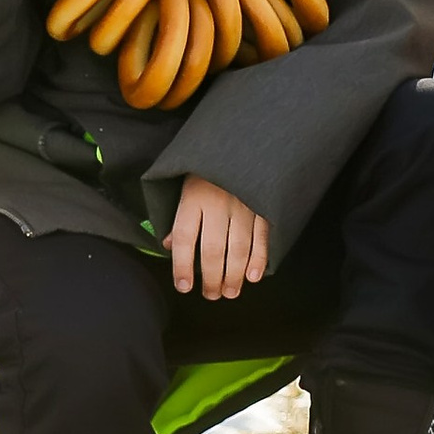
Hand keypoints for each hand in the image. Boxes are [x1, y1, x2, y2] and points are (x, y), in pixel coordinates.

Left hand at [169, 175, 269, 302]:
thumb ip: (179, 215)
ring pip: (237, 249)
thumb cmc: (208, 166)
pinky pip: (261, 238)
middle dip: (211, 278)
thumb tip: (169, 245)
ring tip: (229, 292)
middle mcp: (217, 203)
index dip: (182, 266)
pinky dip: (258, 260)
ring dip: (233, 276)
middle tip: (211, 295)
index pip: (183, 238)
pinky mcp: (264, 205)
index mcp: (193, 196)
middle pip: (211, 250)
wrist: (242, 138)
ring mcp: (243, 205)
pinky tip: (253, 277)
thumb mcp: (186, 184)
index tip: (184, 286)